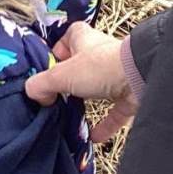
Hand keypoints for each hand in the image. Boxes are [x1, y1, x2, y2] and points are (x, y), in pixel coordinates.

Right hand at [25, 22, 138, 142]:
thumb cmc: (98, 67)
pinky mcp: (129, 95)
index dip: (57, 50)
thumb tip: (33, 95)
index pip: (67, 37)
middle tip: (55, 95)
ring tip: (69, 114)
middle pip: (80, 64)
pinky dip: (104, 125)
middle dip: (69, 80)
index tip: (47, 67)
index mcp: (82, 39)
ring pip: (97, 88)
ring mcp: (116, 74)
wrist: (140, 78)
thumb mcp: (60, 75)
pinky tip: (92, 136)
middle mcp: (100, 54)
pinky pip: (113, 111)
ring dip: (85, 101)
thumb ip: (41, 84)